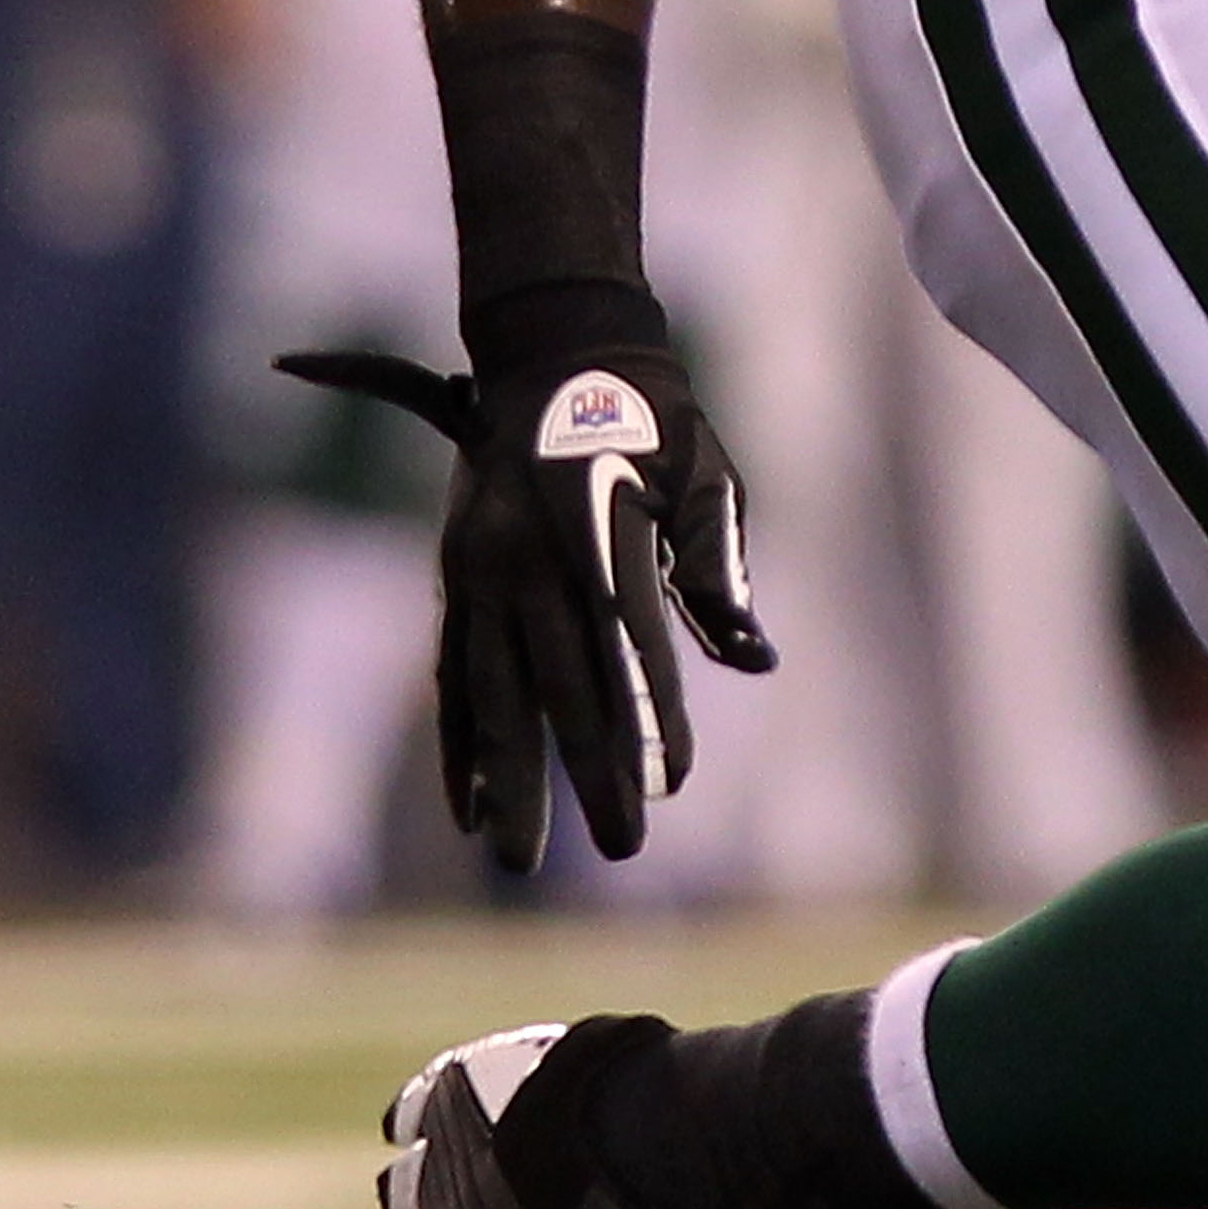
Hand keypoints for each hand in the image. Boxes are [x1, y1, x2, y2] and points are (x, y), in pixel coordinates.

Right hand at [277, 312, 771, 872]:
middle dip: (591, 771)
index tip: (672, 783)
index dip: (650, 715)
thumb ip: (719, 570)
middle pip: (560, 683)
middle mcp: (529, 556)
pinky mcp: (456, 577)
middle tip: (623, 848)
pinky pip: (453, 673)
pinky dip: (458, 742)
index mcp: (597, 528)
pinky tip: (467, 808)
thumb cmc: (652, 418)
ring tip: (519, 859)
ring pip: (494, 692)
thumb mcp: (703, 476)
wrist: (552, 349)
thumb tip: (754, 661)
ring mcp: (482, 569)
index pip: (629, 642)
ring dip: (508, 779)